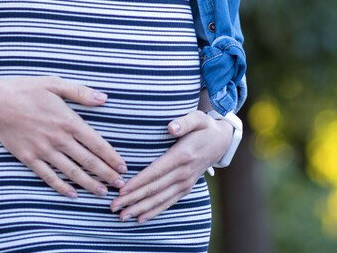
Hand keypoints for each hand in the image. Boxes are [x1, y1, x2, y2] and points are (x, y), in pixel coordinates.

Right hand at [0, 75, 127, 198]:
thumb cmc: (27, 89)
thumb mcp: (56, 84)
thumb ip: (81, 93)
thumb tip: (104, 99)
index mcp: (68, 121)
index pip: (97, 144)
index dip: (112, 157)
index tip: (123, 167)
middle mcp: (59, 139)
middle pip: (88, 161)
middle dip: (107, 175)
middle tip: (120, 186)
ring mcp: (44, 151)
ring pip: (72, 172)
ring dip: (89, 184)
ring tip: (102, 193)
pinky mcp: (29, 158)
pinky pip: (49, 176)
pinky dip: (62, 187)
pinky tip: (72, 194)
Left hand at [109, 110, 232, 222]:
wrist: (222, 142)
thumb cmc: (205, 128)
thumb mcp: (198, 118)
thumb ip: (184, 122)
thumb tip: (171, 127)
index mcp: (182, 155)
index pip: (156, 172)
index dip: (138, 182)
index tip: (122, 190)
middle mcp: (183, 173)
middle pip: (154, 189)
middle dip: (133, 199)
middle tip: (113, 207)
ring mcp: (185, 183)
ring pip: (160, 199)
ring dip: (140, 209)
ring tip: (123, 216)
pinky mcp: (186, 188)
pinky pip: (169, 202)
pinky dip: (155, 211)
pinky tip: (141, 218)